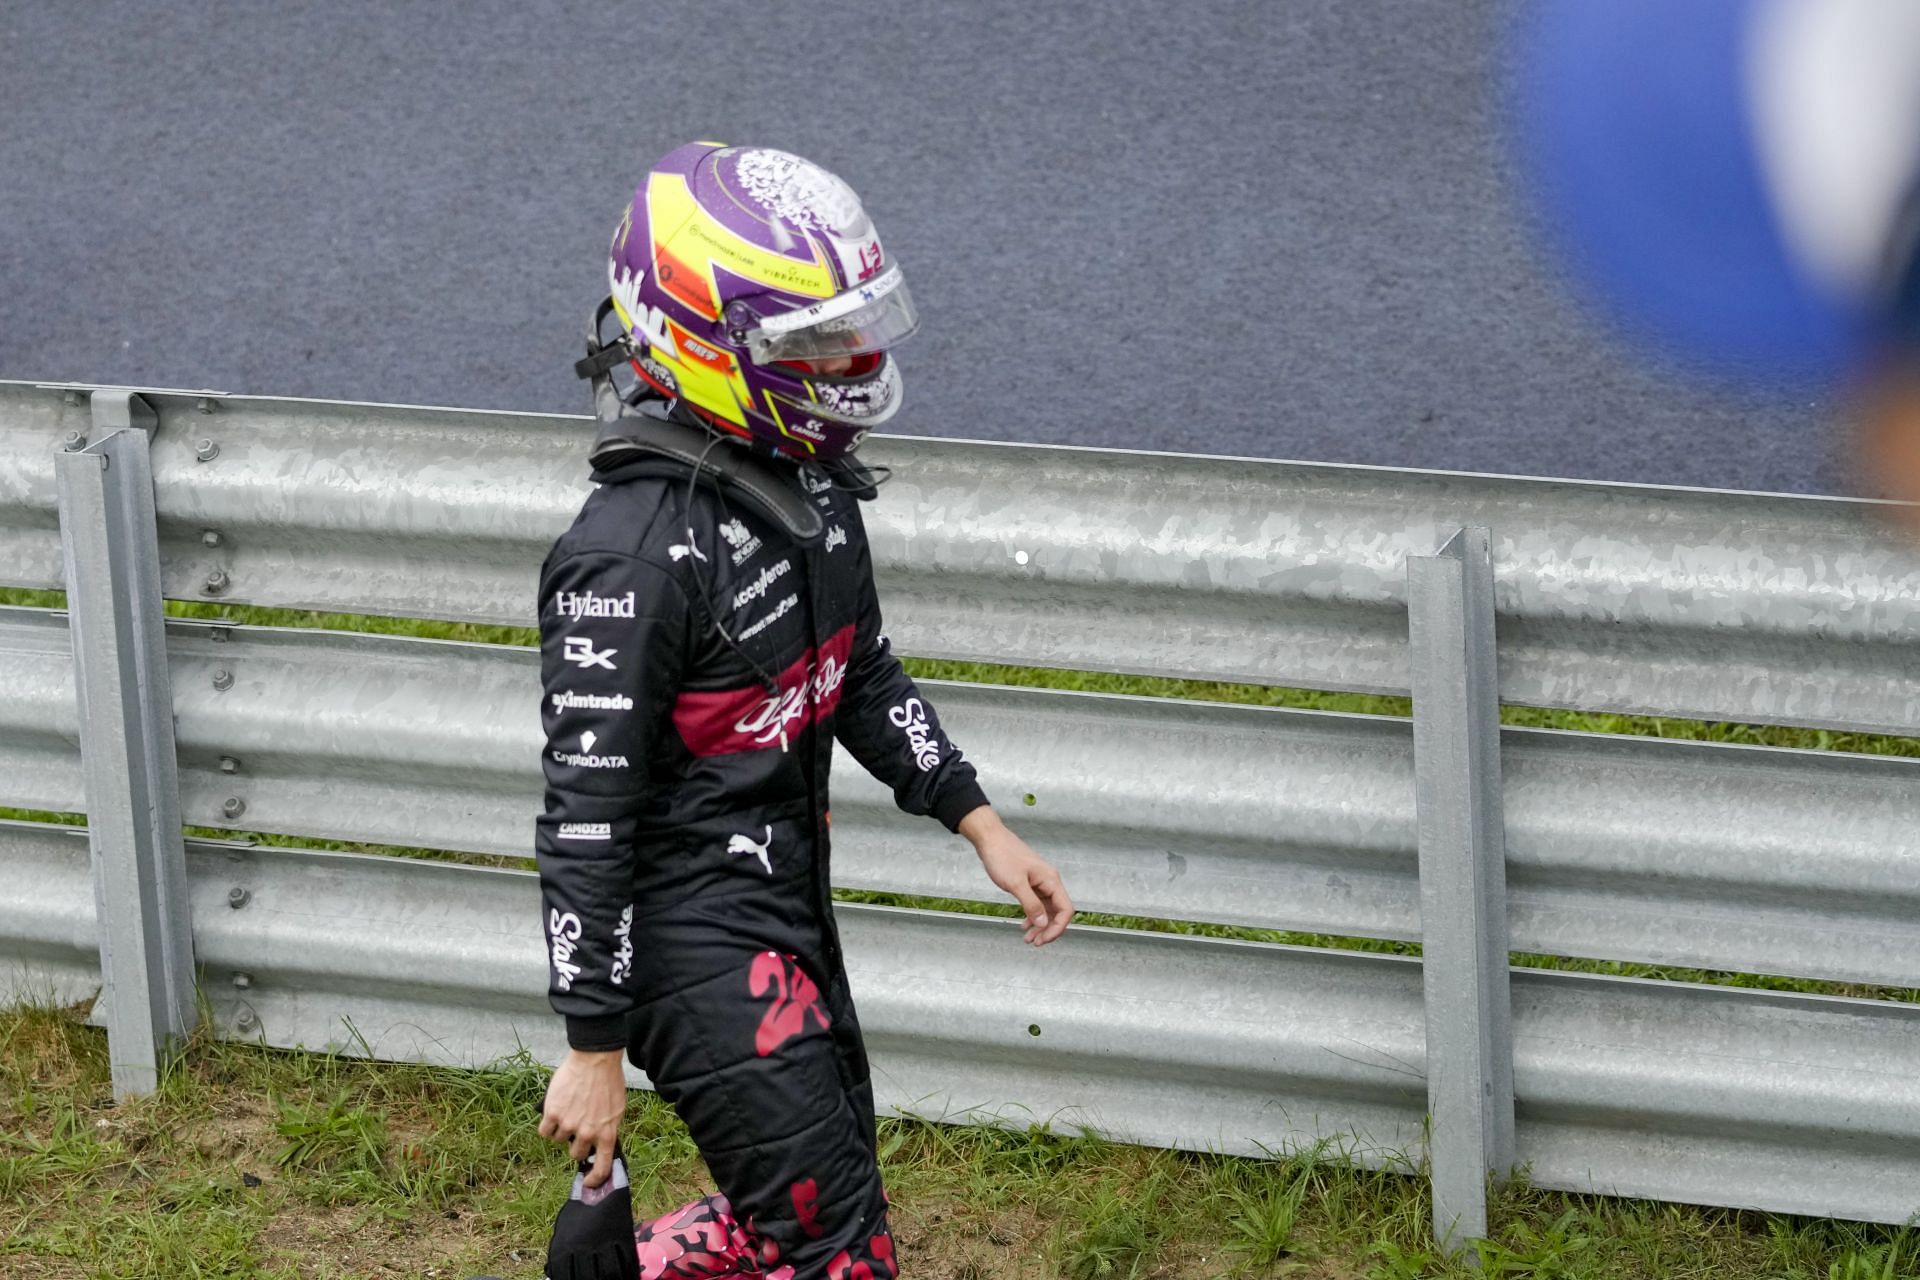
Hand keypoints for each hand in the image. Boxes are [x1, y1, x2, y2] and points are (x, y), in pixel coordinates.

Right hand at [538, 1048, 627, 1187]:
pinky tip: (553, 1114)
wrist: (595, 1060)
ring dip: (561, 1130)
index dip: (595, 1179)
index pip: (603, 1166)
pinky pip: (544, 1132)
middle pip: (575, 1153)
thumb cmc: (608, 1082)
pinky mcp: (553, 1114)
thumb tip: (599, 1145)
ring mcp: (569, 1124)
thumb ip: (607, 1129)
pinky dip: (547, 1125)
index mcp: (607, 1133)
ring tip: (567, 1112)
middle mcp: (587, 1133)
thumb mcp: (617, 1109)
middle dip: (575, 1143)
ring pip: (558, 1140)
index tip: (589, 1183)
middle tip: (576, 1127)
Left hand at [958, 806, 1072, 945]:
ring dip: (1040, 925)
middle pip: (1058, 912)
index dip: (1058, 928)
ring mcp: (1040, 882)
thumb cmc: (1002, 856)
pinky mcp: (1030, 883)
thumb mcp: (1015, 884)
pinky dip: (1032, 916)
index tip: (1045, 939)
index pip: (1065, 909)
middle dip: (1048, 930)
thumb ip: (1031, 904)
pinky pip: (1037, 903)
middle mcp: (1049, 881)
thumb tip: (1043, 923)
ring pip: (1047, 909)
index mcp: (1051, 880)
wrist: (990, 839)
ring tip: (1028, 938)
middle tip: (1035, 943)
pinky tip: (1024, 924)